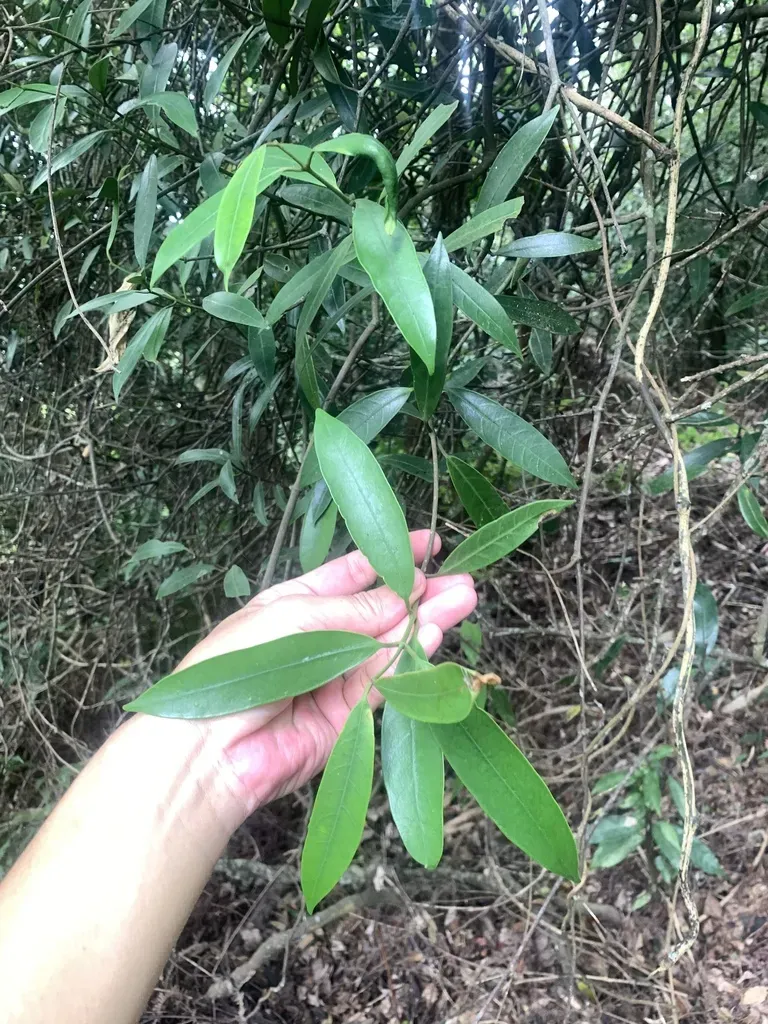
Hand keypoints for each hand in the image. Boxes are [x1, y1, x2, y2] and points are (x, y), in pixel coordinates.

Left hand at [143, 530, 475, 825]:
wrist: (211, 751)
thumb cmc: (238, 668)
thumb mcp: (294, 618)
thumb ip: (354, 610)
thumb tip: (404, 597)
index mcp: (297, 604)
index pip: (353, 574)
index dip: (389, 558)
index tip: (429, 544)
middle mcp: (322, 638)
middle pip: (381, 611)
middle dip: (420, 593)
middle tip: (462, 579)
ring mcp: (336, 678)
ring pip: (392, 645)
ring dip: (428, 622)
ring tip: (465, 597)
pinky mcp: (349, 716)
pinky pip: (387, 681)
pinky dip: (413, 658)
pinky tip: (438, 633)